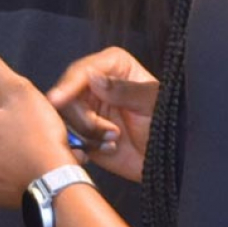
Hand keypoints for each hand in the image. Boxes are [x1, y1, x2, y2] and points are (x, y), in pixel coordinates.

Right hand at [47, 48, 157, 183]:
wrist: (170, 159)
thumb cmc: (170, 125)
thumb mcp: (153, 104)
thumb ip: (125, 90)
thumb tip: (93, 78)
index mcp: (113, 67)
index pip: (82, 70)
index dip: (68, 85)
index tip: (57, 99)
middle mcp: (94, 85)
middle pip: (67, 96)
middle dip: (85, 118)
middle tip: (111, 133)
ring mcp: (85, 110)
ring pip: (64, 119)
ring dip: (87, 134)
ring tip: (113, 142)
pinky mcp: (81, 132)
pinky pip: (67, 138)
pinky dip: (81, 147)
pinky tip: (104, 150)